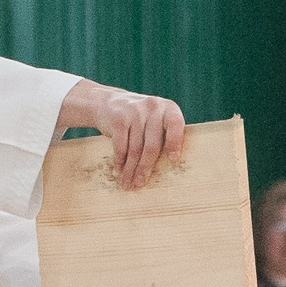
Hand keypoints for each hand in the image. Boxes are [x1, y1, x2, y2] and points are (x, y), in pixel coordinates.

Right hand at [61, 80, 186, 188]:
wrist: (109, 102)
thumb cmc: (141, 120)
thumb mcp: (156, 120)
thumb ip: (165, 136)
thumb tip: (171, 170)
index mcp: (169, 109)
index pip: (175, 126)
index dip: (174, 143)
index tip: (172, 161)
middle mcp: (153, 108)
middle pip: (152, 145)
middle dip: (145, 168)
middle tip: (140, 184)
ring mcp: (135, 112)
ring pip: (135, 149)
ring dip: (130, 169)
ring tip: (128, 183)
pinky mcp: (118, 119)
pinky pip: (120, 146)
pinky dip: (119, 160)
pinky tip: (119, 170)